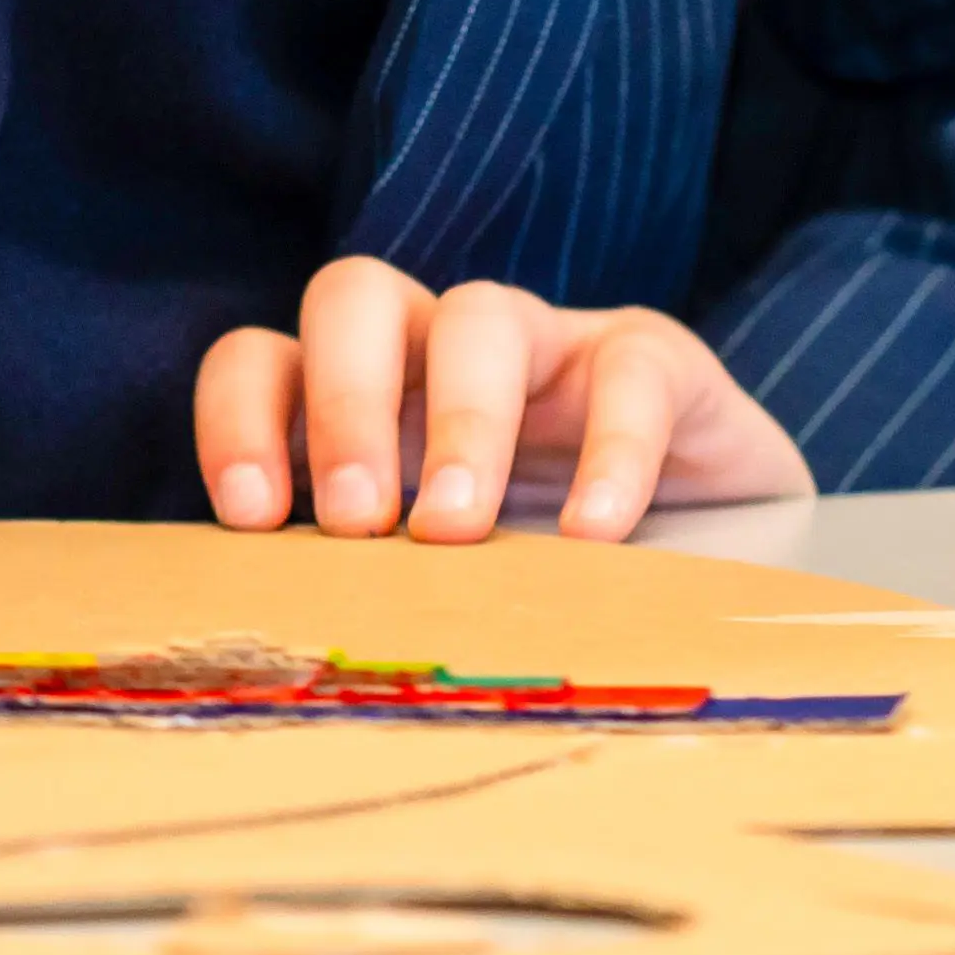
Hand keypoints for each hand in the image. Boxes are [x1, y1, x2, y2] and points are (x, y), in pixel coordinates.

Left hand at [193, 259, 810, 544]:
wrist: (715, 542)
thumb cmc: (535, 567)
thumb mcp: (436, 576)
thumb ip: (370, 585)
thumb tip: (290, 657)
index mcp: (363, 394)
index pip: (264, 360)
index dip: (239, 421)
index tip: (253, 520)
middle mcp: (438, 346)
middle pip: (353, 296)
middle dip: (342, 403)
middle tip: (358, 523)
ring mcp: (546, 342)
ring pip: (479, 316)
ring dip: (459, 422)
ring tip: (456, 533)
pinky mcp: (650, 357)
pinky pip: (627, 375)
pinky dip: (609, 453)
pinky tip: (594, 536)